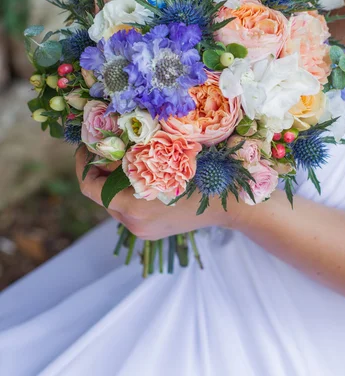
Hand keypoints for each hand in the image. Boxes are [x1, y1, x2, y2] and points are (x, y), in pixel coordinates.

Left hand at [75, 146, 234, 239]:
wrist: (229, 203)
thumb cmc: (200, 173)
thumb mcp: (164, 157)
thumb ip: (132, 154)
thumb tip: (106, 144)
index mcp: (134, 206)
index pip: (90, 188)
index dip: (84, 165)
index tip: (86, 147)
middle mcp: (134, 224)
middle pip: (102, 195)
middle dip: (102, 171)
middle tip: (108, 148)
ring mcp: (142, 231)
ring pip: (114, 203)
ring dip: (115, 181)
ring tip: (127, 160)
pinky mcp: (151, 232)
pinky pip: (129, 209)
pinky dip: (129, 191)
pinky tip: (142, 176)